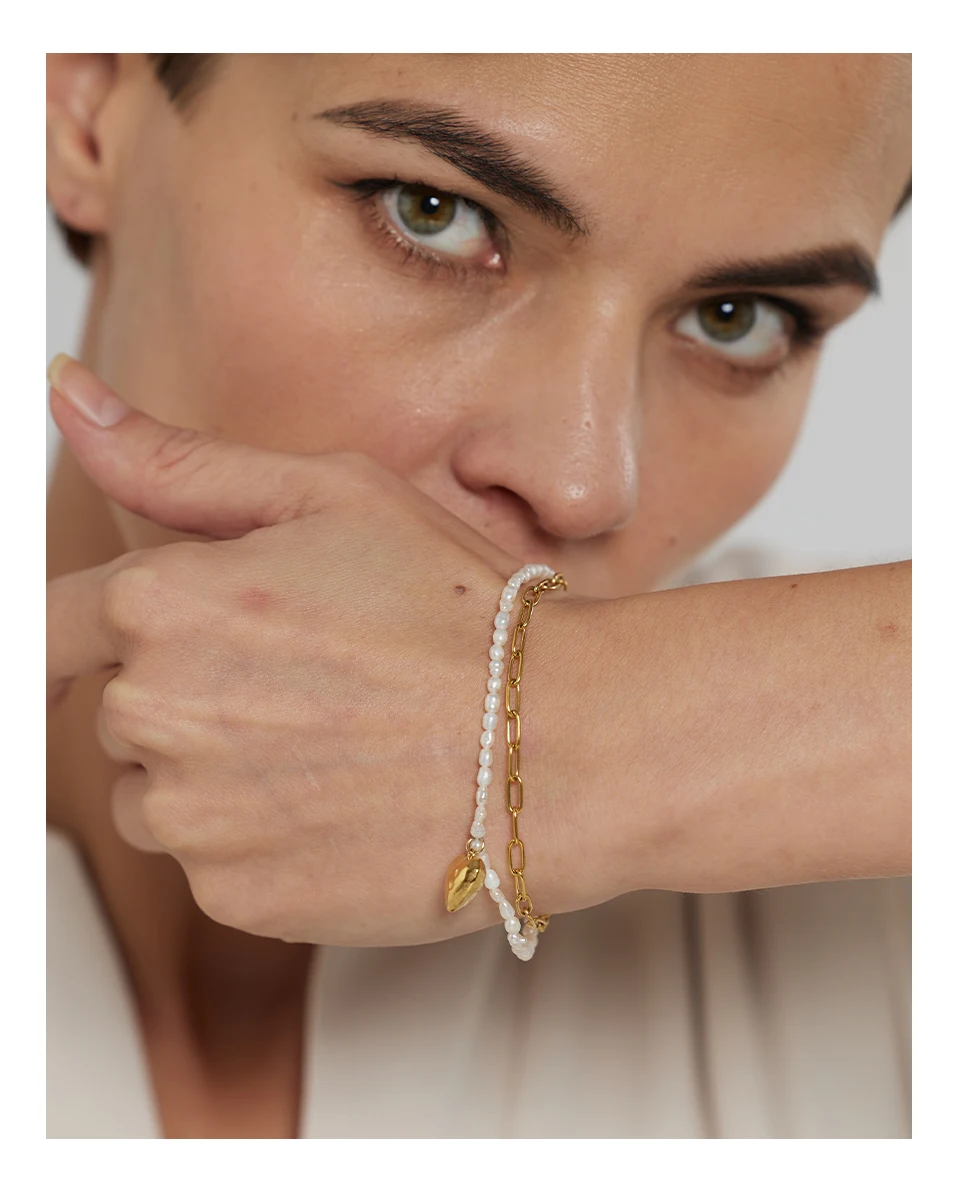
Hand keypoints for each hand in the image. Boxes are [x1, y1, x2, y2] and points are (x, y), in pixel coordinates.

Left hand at [46, 357, 579, 945]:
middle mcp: (159, 713)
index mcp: (165, 603)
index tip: (125, 657)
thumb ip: (180, 462)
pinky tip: (344, 803)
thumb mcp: (330, 496)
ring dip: (219, 776)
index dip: (78, 640)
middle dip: (189, 697)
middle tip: (306, 683)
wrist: (561, 744)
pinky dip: (260, 842)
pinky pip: (211, 866)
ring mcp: (195, 817)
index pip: (47, 631)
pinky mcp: (236, 898)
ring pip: (160, 797)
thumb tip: (71, 402)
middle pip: (122, 713)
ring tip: (333, 747)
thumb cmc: (462, 614)